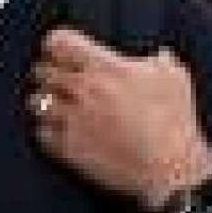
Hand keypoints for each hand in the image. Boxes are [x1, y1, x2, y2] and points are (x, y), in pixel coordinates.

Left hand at [29, 28, 211, 205]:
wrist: (170, 170)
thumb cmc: (175, 122)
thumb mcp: (174, 77)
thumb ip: (156, 59)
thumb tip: (154, 55)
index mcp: (104, 67)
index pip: (58, 41)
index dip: (58, 45)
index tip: (64, 51)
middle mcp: (81, 90)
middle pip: (41, 70)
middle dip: (50, 73)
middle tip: (63, 81)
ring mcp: (69, 119)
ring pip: (36, 101)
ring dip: (46, 102)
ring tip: (60, 107)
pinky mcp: (63, 147)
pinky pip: (40, 130)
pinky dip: (47, 129)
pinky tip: (63, 131)